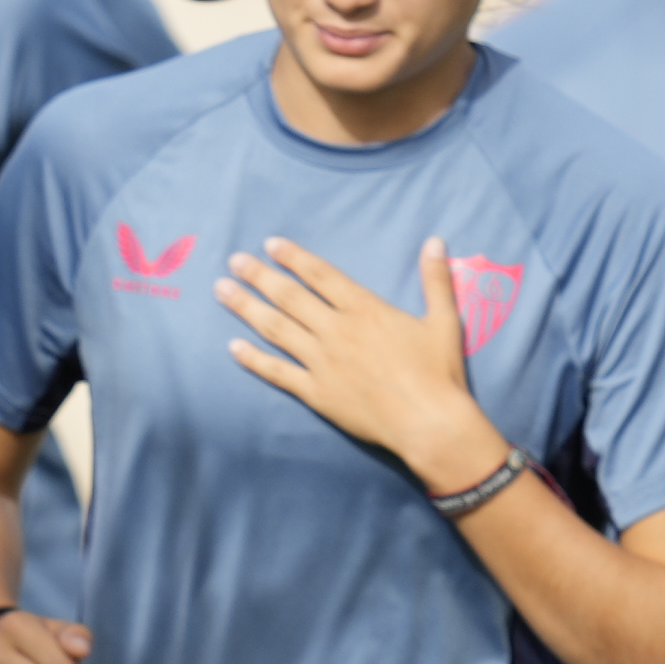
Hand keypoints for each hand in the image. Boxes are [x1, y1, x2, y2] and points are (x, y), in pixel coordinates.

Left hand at [219, 235, 509, 492]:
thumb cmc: (439, 372)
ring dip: (246, 308)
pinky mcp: (316, 393)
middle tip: (233, 261)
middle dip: (259, 276)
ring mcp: (322, 362)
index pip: (320, 275)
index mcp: (365, 309)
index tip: (269, 244)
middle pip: (289, 297)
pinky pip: (277, 372)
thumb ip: (435, 279)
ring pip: (276, 329)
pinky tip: (232, 347)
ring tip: (221, 291)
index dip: (293, 257)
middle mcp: (336, 331)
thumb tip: (435, 241)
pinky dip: (253, 359)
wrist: (428, 422)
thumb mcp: (443, 320)